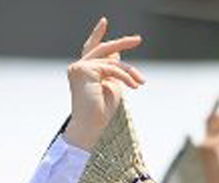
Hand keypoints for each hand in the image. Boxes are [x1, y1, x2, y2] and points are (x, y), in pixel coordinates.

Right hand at [62, 17, 145, 150]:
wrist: (91, 126)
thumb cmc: (101, 112)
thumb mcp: (112, 86)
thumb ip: (114, 70)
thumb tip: (117, 55)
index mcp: (84, 71)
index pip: (91, 48)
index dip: (97, 34)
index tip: (104, 21)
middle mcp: (78, 67)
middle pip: (102, 49)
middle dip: (121, 43)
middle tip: (138, 39)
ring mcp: (79, 67)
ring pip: (112, 62)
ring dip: (129, 72)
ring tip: (140, 82)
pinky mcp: (84, 70)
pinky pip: (112, 68)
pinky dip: (125, 77)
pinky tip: (134, 86)